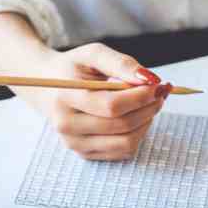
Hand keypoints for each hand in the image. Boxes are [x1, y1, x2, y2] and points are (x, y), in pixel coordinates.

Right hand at [15, 43, 170, 160]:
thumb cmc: (74, 68)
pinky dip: (138, 133)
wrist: (46, 87)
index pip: (112, 106)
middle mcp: (67, 125)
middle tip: (161, 92)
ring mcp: (75, 143)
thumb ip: (121, 63)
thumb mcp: (93, 54)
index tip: (159, 84)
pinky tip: (137, 116)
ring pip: (127, 142)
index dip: (142, 96)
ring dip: (147, 122)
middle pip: (122, 125)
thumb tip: (149, 79)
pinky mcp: (85, 153)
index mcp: (66, 98)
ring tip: (150, 103)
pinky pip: (123, 151)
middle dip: (150, 107)